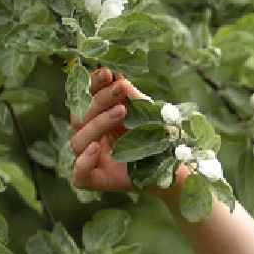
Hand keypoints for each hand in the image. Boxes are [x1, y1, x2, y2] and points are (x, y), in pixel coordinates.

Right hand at [68, 68, 161, 198]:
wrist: (176, 166)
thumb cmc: (159, 136)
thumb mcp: (147, 112)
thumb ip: (130, 96)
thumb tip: (115, 76)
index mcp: (98, 118)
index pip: (85, 99)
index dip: (92, 85)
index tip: (107, 73)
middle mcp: (91, 137)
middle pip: (79, 118)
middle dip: (99, 100)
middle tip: (120, 89)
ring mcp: (92, 160)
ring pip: (77, 142)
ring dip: (97, 124)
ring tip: (121, 112)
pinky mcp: (96, 181)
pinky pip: (79, 175)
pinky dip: (83, 162)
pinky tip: (97, 148)